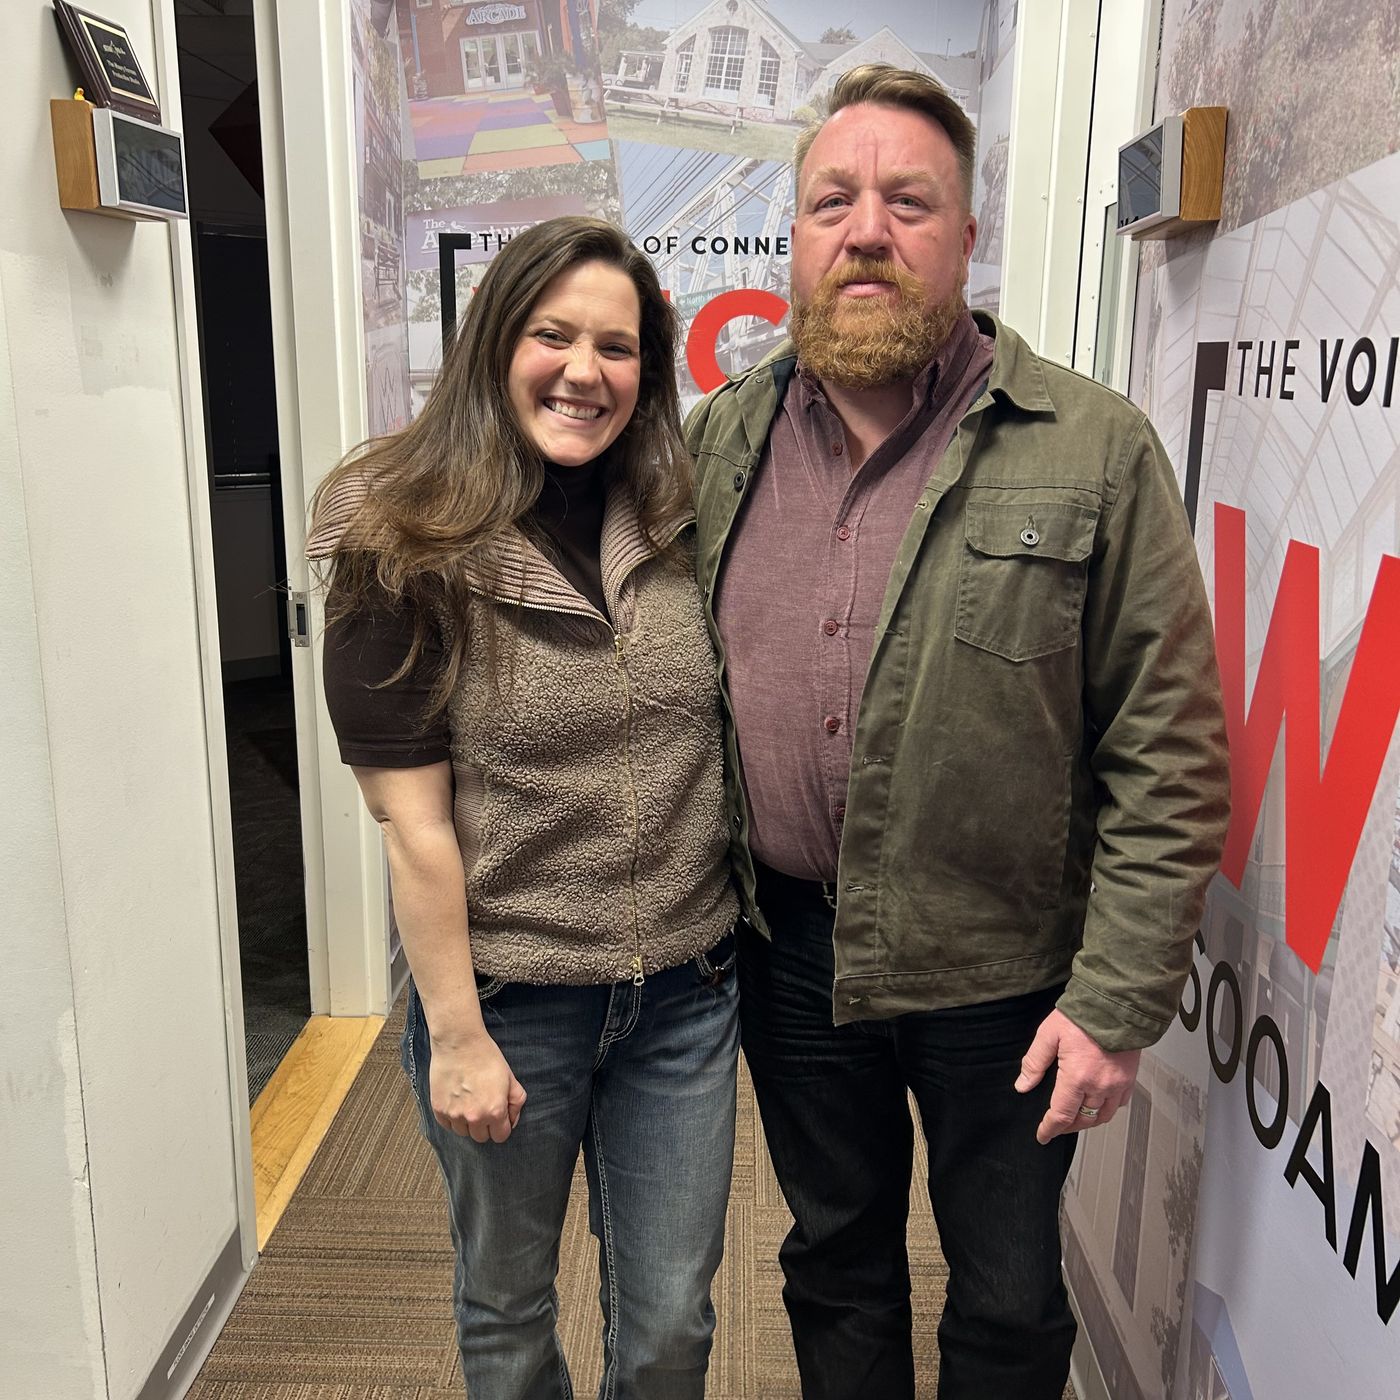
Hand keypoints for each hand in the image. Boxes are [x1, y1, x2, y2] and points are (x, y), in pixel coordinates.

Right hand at [428, 1030, 526, 1143]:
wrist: (459, 1042)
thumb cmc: (486, 1057)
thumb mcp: (510, 1077)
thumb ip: (516, 1102)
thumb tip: (512, 1120)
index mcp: (495, 1111)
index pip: (500, 1137)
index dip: (501, 1126)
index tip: (498, 1116)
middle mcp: (474, 1118)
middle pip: (481, 1137)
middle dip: (485, 1126)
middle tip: (482, 1106)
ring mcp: (454, 1115)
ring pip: (463, 1133)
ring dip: (467, 1123)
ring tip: (468, 1101)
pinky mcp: (439, 1110)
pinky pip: (447, 1125)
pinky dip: (452, 1117)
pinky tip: (456, 1100)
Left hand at [1014, 1009, 1139, 1144]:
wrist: (1115, 1003)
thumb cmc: (1082, 1015)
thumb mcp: (1048, 1034)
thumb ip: (1034, 1062)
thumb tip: (1023, 1086)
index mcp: (1077, 1076)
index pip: (1062, 1115)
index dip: (1050, 1128)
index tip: (1042, 1136)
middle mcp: (1100, 1085)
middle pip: (1083, 1120)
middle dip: (1067, 1127)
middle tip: (1056, 1127)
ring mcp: (1118, 1084)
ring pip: (1103, 1116)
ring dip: (1088, 1122)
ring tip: (1075, 1120)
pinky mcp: (1130, 1078)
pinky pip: (1119, 1104)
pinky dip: (1107, 1110)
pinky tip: (1098, 1105)